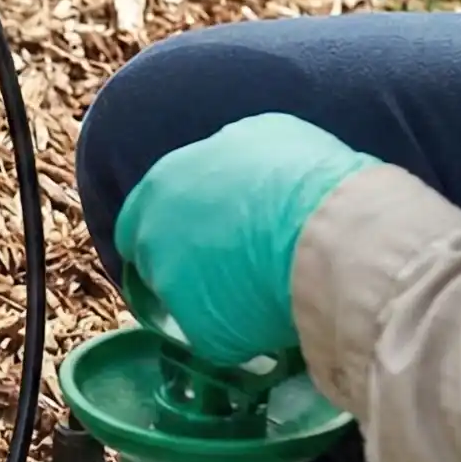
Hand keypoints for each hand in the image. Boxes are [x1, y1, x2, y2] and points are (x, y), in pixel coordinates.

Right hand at [113, 112, 380, 363]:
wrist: (326, 240)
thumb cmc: (256, 293)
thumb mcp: (211, 334)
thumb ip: (190, 318)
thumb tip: (203, 316)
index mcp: (143, 222)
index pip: (134, 243)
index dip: (161, 266)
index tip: (188, 285)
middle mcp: (170, 172)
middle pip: (173, 200)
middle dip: (196, 226)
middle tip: (234, 259)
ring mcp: (220, 142)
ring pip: (220, 173)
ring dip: (238, 198)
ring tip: (277, 231)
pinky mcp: (270, 127)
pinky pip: (266, 155)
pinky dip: (279, 176)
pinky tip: (306, 204)